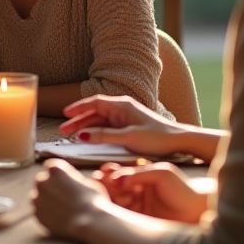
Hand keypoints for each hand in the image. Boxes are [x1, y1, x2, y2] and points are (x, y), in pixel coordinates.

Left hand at [32, 158, 107, 239]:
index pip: (51, 167)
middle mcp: (42, 180)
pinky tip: (59, 218)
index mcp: (55, 168)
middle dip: (50, 187)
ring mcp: (37, 198)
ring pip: (39, 196)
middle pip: (42, 181)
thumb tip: (79, 180)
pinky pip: (40, 211)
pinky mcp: (37, 214)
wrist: (91, 223)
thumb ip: (75, 179)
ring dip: (47, 201)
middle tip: (63, 197)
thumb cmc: (94, 201)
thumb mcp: (89, 183)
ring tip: (62, 209)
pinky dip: (47, 214)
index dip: (59, 176)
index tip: (66, 183)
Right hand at [59, 94, 185, 156]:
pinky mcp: (128, 127)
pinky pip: (107, 127)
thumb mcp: (129, 138)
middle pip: (94, 112)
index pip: (94, 102)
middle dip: (78, 121)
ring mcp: (125, 118)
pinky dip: (96, 132)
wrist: (179, 141)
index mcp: (122, 105)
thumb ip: (104, 136)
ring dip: (85, 127)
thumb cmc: (158, 137)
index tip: (65, 114)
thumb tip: (82, 135)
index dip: (78, 108)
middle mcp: (122, 108)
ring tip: (71, 136)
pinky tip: (89, 139)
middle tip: (63, 130)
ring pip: (99, 120)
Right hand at [93, 161, 207, 222]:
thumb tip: (117, 179)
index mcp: (141, 177)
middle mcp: (136, 191)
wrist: (198, 213)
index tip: (106, 173)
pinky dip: (115, 210)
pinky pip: (120, 216)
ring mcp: (137, 206)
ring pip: (114, 200)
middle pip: (112, 187)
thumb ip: (138, 174)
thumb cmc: (183, 190)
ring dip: (111, 196)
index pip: (119, 173)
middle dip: (107, 184)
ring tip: (118, 196)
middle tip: (108, 185)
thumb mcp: (161, 173)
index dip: (110, 172)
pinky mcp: (139, 221)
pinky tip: (119, 205)